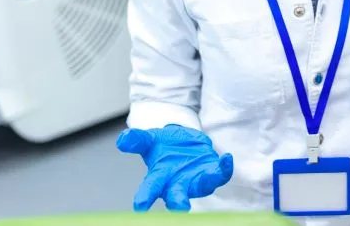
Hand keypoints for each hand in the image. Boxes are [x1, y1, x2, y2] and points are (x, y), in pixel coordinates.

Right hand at [116, 123, 233, 211]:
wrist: (181, 142)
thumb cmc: (162, 146)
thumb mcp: (148, 139)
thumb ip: (137, 140)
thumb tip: (123, 139)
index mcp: (159, 177)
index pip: (150, 188)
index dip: (145, 198)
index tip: (140, 207)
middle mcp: (177, 183)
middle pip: (177, 196)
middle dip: (179, 203)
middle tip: (181, 210)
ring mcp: (195, 180)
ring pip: (202, 186)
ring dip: (207, 182)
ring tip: (213, 175)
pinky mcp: (211, 173)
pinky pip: (220, 175)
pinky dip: (224, 169)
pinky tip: (226, 158)